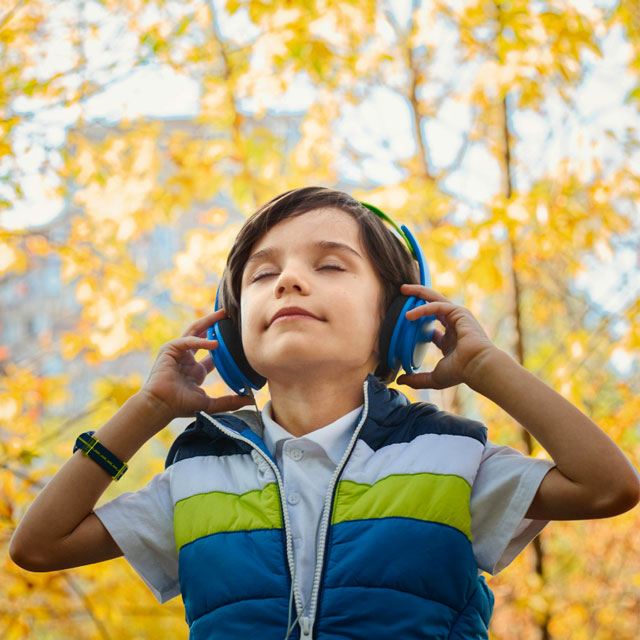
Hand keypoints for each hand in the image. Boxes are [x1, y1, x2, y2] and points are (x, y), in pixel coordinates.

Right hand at [139, 309, 254, 419]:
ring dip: (208, 322)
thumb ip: (229, 401)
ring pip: (194, 331)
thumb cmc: (180, 406)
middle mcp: (187, 358)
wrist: (160, 406)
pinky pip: (187, 340)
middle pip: (203, 335)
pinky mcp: (170, 349)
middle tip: (229, 316)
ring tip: (222, 315)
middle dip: (215, 324)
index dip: (224, 345)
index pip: (213, 353)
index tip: (238, 338)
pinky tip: (214, 343)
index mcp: (196, 370)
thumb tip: (250, 400)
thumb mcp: (210, 403)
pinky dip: (200, 340)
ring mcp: (178, 352)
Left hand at [395, 284, 497, 389]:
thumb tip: (400, 381)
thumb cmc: (461, 373)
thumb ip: (417, 379)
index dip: (418, 321)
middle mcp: (454, 326)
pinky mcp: (459, 312)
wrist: (477, 367)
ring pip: (436, 299)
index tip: (403, 319)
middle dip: (418, 298)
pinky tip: (409, 315)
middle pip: (433, 306)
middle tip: (402, 292)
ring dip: (420, 292)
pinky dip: (423, 308)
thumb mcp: (434, 377)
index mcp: (450, 340)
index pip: (432, 326)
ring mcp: (458, 317)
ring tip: (403, 289)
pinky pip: (437, 306)